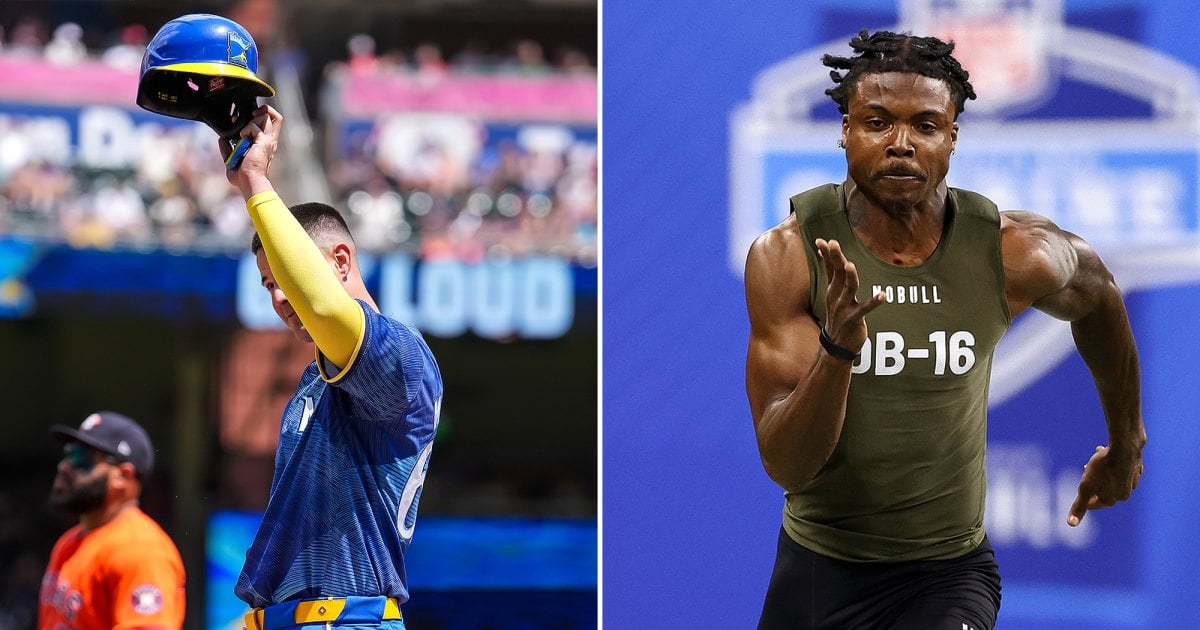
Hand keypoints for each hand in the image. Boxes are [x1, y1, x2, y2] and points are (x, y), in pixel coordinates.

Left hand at [219, 105, 282, 196]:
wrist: (249, 181)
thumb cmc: (242, 176)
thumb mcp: (232, 159)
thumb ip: (228, 148)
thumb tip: (222, 139)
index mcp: (265, 144)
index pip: (272, 124)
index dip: (261, 116)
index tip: (246, 119)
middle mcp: (270, 141)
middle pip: (276, 117)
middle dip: (264, 110)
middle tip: (251, 116)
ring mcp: (268, 140)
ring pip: (267, 117)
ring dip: (253, 120)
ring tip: (245, 132)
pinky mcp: (264, 141)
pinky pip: (254, 126)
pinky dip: (246, 130)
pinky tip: (242, 139)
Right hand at [814, 238, 886, 353]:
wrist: (837, 345)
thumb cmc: (838, 316)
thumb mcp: (833, 295)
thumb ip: (833, 275)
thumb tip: (825, 255)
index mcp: (833, 289)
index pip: (829, 267)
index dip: (826, 254)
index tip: (821, 240)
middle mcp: (837, 296)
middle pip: (837, 273)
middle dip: (835, 258)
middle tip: (833, 244)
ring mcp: (844, 308)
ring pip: (849, 288)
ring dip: (850, 277)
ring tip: (850, 266)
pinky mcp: (854, 319)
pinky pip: (865, 309)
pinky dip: (874, 302)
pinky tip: (883, 295)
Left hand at [1067, 444, 1142, 525]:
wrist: (1125, 446)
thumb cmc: (1103, 466)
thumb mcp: (1086, 486)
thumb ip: (1079, 506)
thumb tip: (1071, 524)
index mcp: (1114, 499)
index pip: (1092, 503)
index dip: (1083, 492)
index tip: (1081, 479)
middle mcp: (1126, 493)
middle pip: (1102, 489)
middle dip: (1092, 479)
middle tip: (1085, 466)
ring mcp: (1133, 480)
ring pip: (1112, 477)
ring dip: (1102, 469)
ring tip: (1096, 455)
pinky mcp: (1137, 468)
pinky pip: (1121, 467)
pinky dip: (1113, 462)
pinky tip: (1107, 451)